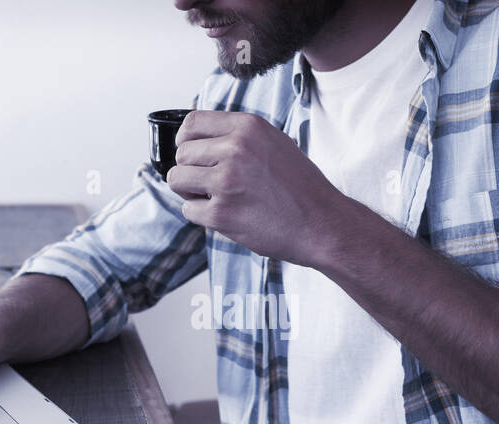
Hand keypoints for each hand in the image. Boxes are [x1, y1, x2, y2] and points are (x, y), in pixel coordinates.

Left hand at [167, 110, 351, 267]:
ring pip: (177, 179)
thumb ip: (240, 136)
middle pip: (182, 153)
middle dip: (190, 169)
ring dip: (189, 191)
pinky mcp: (221, 213)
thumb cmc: (301, 187)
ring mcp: (226, 181)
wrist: (322, 224)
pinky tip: (223, 215)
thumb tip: (201, 137)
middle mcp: (235, 149)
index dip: (186, 140)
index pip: (192, 123)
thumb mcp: (275, 143)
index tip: (193, 154)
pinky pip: (187, 209)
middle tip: (208, 183)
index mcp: (248, 127)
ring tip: (212, 197)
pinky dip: (200, 215)